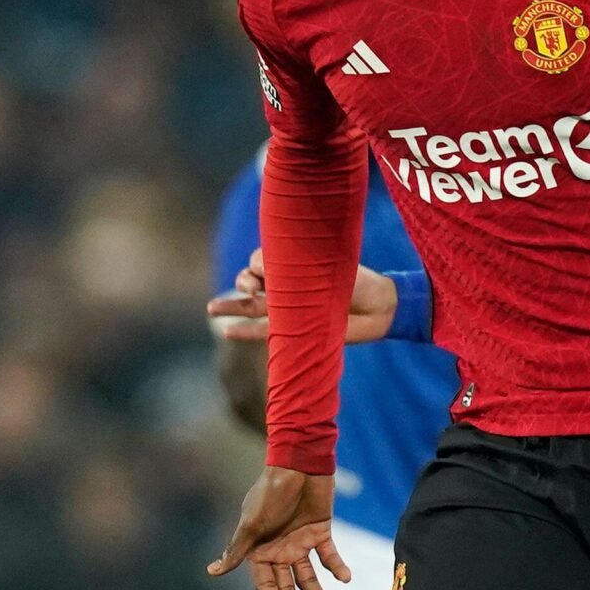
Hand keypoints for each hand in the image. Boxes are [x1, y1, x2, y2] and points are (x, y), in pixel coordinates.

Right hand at [205, 249, 397, 344]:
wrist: (378, 306)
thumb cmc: (357, 279)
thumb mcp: (327, 265)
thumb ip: (300, 266)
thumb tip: (267, 269)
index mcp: (292, 262)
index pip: (261, 258)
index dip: (257, 262)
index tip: (264, 266)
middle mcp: (286, 283)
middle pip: (250, 278)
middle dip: (244, 280)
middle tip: (250, 285)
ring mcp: (287, 307)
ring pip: (250, 305)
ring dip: (230, 305)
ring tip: (212, 309)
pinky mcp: (292, 330)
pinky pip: (262, 331)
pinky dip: (243, 331)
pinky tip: (225, 331)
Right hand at [207, 467, 349, 589]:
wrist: (299, 461)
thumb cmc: (270, 491)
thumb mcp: (252, 523)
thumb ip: (238, 549)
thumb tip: (213, 571)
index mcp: (259, 551)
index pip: (268, 587)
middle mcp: (279, 551)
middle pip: (289, 589)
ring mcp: (300, 542)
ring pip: (311, 578)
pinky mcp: (321, 531)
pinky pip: (330, 555)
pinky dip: (337, 567)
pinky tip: (345, 578)